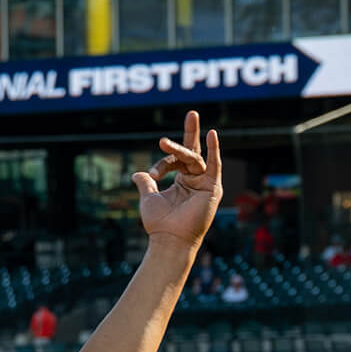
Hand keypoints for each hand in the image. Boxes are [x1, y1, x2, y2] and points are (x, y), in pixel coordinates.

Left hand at [132, 111, 222, 249]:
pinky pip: (215, 165)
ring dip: (181, 150)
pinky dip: (215, 150)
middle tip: (191, 112)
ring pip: (195, 158)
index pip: (175, 161)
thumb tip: (136, 173)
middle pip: (194, 151)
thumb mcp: (149, 198)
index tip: (152, 175)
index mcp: (182, 181)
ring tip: (164, 144)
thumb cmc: (159, 223)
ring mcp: (205, 183)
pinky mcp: (212, 188)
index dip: (162, 163)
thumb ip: (145, 183)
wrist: (169, 239)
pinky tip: (212, 135)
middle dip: (192, 132)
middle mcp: (195, 180)